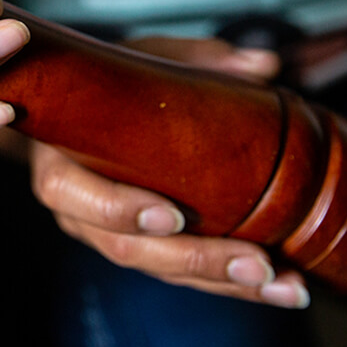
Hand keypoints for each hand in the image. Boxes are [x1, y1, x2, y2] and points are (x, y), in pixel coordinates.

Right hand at [30, 37, 310, 307]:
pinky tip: (278, 286)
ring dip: (226, 282)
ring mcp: (107, 236)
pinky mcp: (141, 249)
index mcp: (60, 161)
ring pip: (161, 271)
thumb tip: (265, 63)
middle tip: (259, 262)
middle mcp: (77, 210)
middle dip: (197, 260)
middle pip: (128, 249)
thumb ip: (198, 60)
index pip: (74, 195)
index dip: (118, 209)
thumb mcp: (141, 61)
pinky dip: (231, 283)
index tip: (173, 215)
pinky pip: (181, 276)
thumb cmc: (110, 86)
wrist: (87, 112)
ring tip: (286, 285)